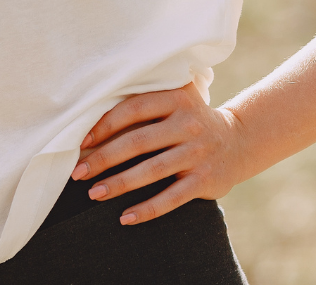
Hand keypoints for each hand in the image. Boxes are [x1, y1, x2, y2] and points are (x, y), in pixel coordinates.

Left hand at [70, 84, 246, 224]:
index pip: (133, 109)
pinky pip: (171, 198)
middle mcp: (188, 123)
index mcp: (176, 98)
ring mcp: (197, 153)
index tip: (82, 142)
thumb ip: (145, 100)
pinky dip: (147, 209)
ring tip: (93, 194)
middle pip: (138, 141)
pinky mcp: (204, 180)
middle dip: (104, 158)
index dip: (105, 125)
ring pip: (151, 171)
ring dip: (119, 184)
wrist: (237, 140)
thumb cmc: (189, 118)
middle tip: (78, 172)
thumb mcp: (175, 98)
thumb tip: (93, 118)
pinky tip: (125, 217)